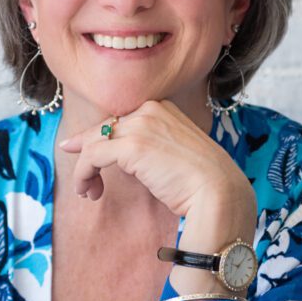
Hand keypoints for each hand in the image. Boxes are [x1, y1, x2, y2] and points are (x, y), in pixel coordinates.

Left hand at [58, 100, 253, 225]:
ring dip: (85, 169)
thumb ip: (151, 146)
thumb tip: (122, 158)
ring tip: (88, 192)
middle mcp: (150, 110)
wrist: (218, 191)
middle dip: (87, 152)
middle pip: (103, 128)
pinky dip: (83, 174)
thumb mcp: (173, 153)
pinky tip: (88, 191)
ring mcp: (140, 125)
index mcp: (162, 108)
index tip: (86, 154)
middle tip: (83, 180)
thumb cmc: (201, 180)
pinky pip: (92, 157)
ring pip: (94, 142)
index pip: (120, 120)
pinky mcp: (131, 146)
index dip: (99, 138)